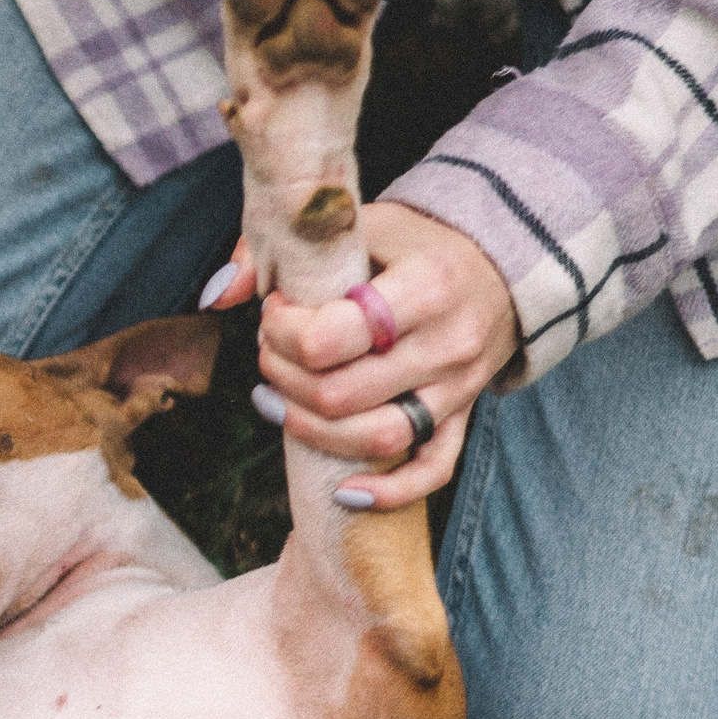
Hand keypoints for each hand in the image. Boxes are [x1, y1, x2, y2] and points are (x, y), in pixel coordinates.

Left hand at [203, 202, 519, 507]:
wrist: (502, 264)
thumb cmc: (417, 243)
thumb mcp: (361, 225)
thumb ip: (285, 248)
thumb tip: (215, 294)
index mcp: (425, 287)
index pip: (333, 336)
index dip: (283, 332)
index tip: (275, 311)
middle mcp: (447, 343)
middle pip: (343, 394)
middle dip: (284, 377)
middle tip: (270, 351)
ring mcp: (458, 387)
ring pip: (379, 437)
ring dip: (311, 430)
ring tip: (276, 402)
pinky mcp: (463, 416)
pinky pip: (433, 470)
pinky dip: (389, 492)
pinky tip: (343, 493)